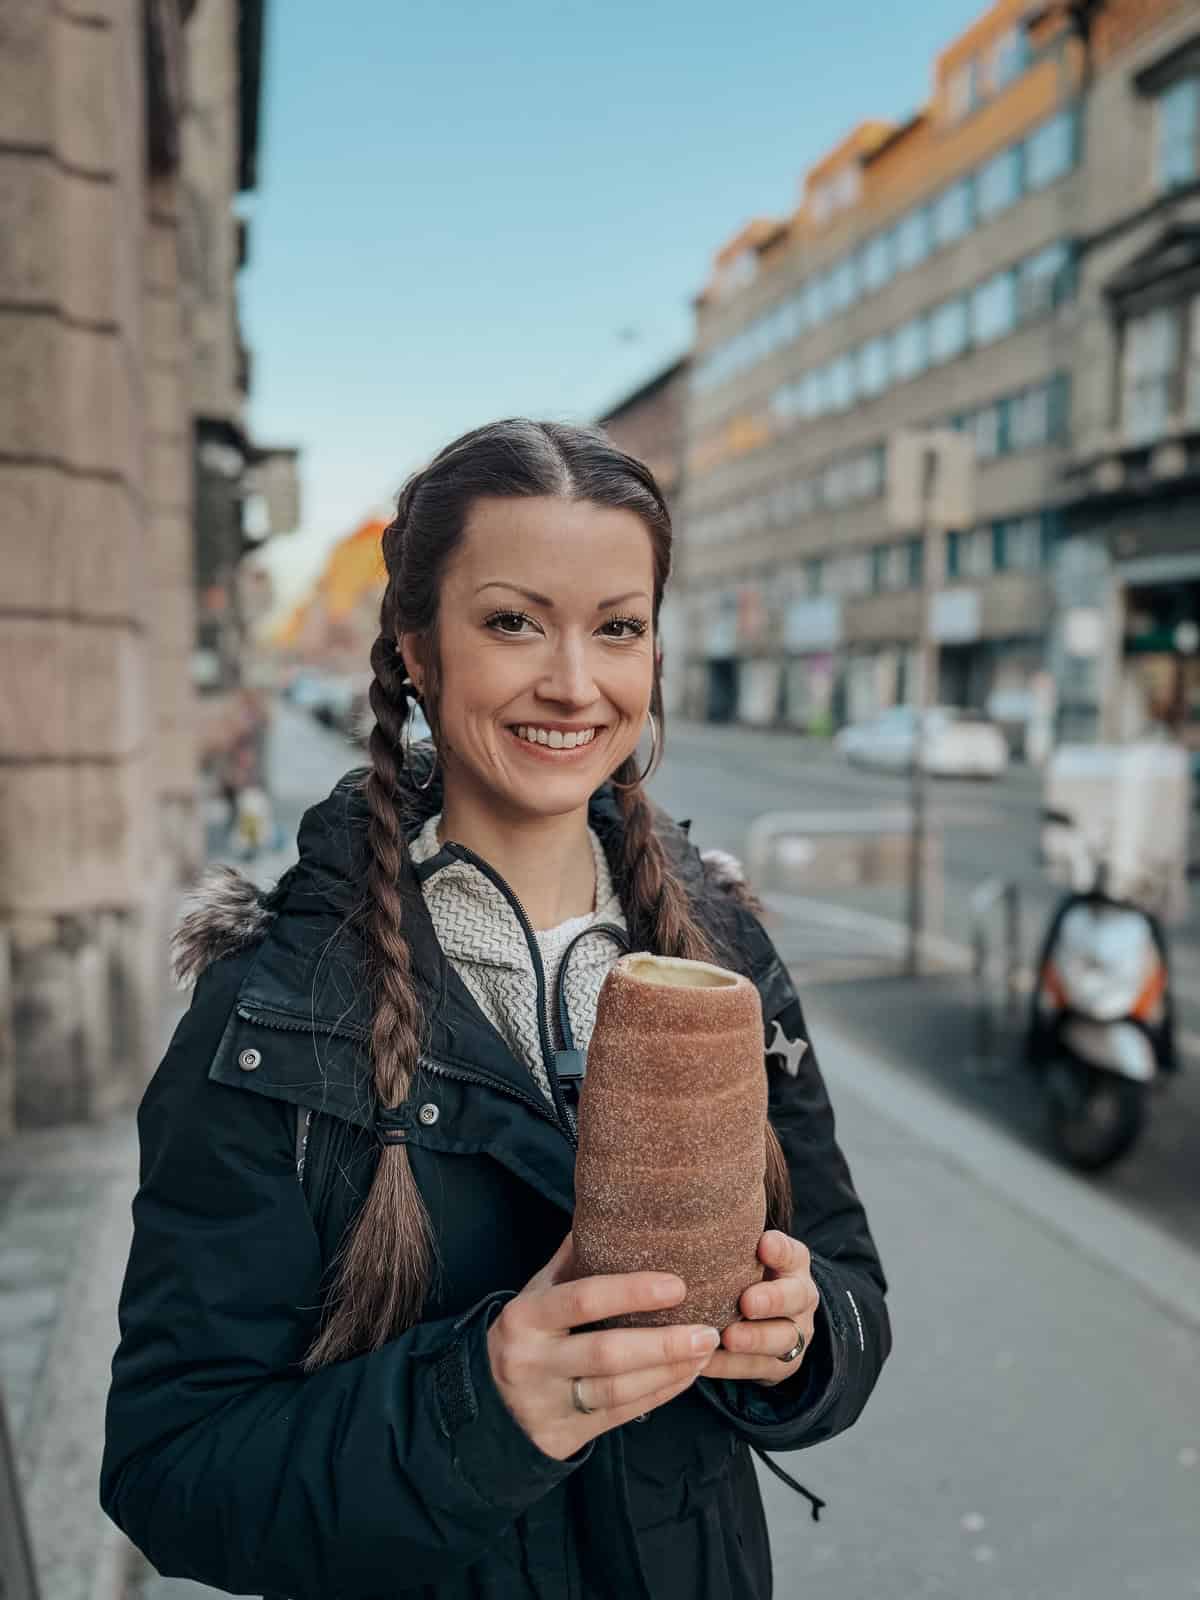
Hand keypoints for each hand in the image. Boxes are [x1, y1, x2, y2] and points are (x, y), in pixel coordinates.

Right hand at [487, 1233, 722, 1461]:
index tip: (678, 1285)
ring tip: (704, 1352)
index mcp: (525, 1317)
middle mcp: (531, 1361)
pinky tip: (685, 1376)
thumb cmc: (528, 1334)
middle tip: (708, 1331)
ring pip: (617, 1391)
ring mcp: (546, 1403)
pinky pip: (620, 1415)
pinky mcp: (562, 1436)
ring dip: (668, 1371)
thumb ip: (572, 1259)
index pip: (583, 1299)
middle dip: (663, 1343)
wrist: (489, 1405)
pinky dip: (659, 1395)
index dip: (632, 1292)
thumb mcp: (536, 1293)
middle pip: (606, 1353)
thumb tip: (615, 1209)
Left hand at [703, 1230, 819, 1386]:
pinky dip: (731, 1366)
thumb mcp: (744, 1251)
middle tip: (747, 1302)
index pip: (792, 1252)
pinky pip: (757, 1368)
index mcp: (793, 1263)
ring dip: (753, 1339)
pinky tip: (705, 1362)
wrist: (769, 1316)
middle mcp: (800, 1297)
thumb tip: (688, 1217)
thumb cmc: (743, 1272)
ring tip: (728, 1338)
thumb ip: (731, 1238)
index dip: (780, 1250)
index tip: (763, 1244)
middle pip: (794, 1298)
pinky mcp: (780, 1365)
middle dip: (772, 1300)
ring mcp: (794, 1333)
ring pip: (781, 1339)